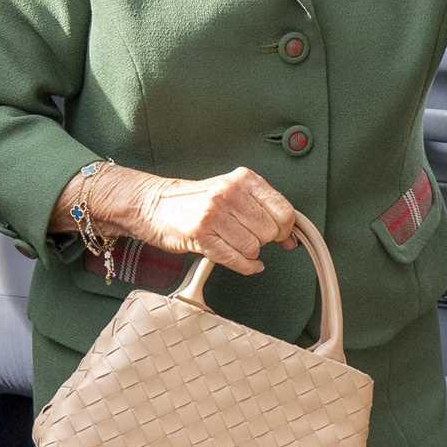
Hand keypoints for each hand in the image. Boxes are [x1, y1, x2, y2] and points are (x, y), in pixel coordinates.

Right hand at [131, 166, 299, 277]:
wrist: (155, 204)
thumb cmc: (196, 199)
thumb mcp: (232, 191)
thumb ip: (262, 208)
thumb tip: (292, 237)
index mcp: (243, 179)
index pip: (282, 210)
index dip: (286, 228)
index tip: (282, 234)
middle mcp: (229, 194)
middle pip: (270, 232)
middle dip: (265, 241)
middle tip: (252, 237)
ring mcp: (213, 215)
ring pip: (254, 248)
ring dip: (250, 253)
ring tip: (236, 243)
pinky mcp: (200, 236)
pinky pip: (236, 260)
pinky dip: (246, 266)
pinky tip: (246, 263)